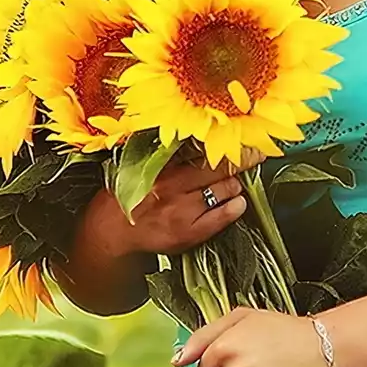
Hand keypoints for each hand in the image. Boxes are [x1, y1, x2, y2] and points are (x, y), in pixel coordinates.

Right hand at [88, 145, 267, 257]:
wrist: (111, 231)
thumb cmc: (129, 195)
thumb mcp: (142, 166)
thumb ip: (170, 153)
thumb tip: (203, 139)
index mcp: (161, 164)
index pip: (202, 146)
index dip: (227, 140)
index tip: (246, 134)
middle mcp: (172, 184)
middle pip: (218, 167)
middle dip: (242, 159)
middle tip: (255, 155)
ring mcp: (181, 209)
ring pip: (223, 190)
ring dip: (234, 186)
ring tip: (233, 185)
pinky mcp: (188, 232)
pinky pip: (221, 216)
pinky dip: (234, 208)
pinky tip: (237, 204)